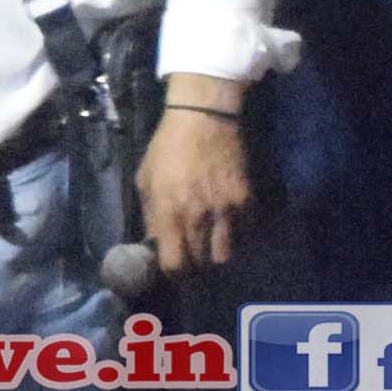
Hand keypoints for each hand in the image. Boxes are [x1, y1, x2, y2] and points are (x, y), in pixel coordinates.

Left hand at [138, 98, 247, 278]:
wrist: (203, 117)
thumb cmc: (168, 147)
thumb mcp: (145, 180)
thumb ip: (151, 216)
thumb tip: (155, 244)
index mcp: (168, 212)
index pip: (175, 264)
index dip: (175, 273)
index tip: (175, 269)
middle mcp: (198, 216)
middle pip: (202, 264)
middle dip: (196, 265)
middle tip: (194, 256)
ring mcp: (225, 209)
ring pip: (227, 254)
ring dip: (218, 253)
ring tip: (212, 244)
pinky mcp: (246, 199)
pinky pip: (246, 233)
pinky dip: (239, 235)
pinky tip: (230, 226)